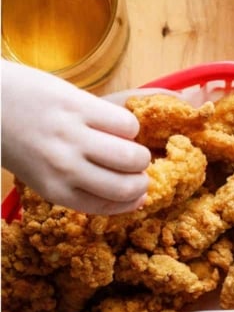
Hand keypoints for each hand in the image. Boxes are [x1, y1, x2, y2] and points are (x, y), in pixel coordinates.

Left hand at [1, 60, 151, 213]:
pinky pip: (126, 124)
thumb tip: (131, 197)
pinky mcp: (79, 106)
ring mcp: (72, 136)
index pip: (107, 206)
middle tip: (138, 170)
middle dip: (141, 180)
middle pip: (126, 186)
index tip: (139, 196)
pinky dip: (129, 126)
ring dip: (139, 154)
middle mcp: (65, 168)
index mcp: (53, 189)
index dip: (131, 202)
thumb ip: (77, 184)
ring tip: (130, 146)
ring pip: (132, 156)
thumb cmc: (14, 138)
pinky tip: (116, 123)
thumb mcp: (39, 173)